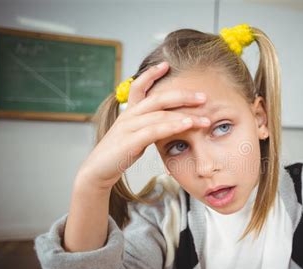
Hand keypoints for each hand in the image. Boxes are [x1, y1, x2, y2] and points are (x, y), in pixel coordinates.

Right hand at [77, 62, 209, 189]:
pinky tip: (187, 125)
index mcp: (130, 112)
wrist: (98, 170)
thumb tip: (170, 123)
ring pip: (160, 115)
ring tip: (205, 119)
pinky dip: (173, 126)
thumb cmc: (120, 153)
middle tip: (204, 97)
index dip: (151, 74)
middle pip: (158, 98)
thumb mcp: (135, 135)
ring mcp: (128, 127)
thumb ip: (149, 125)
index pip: (138, 86)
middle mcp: (129, 115)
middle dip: (183, 96)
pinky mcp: (130, 141)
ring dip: (185, 116)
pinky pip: (155, 130)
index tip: (165, 64)